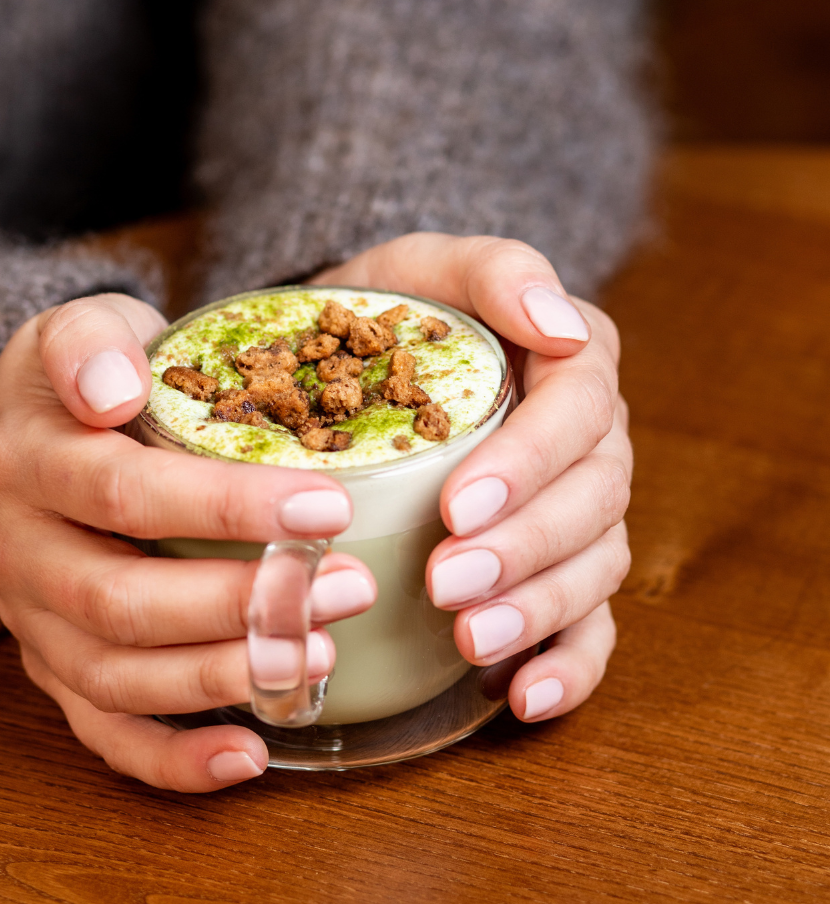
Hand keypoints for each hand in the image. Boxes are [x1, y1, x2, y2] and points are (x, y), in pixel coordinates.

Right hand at [0, 293, 375, 791]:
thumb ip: (88, 342)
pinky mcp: (54, 665)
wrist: (42, 426)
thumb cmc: (91, 376)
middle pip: (122, 600)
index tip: (331, 508)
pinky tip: (249, 755)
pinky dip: (172, 757)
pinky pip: (102, 728)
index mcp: (29, 463)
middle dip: (241, 603)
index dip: (226, 508)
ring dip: (222, 676)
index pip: (125, 493)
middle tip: (347, 589)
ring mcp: (33, 619)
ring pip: (116, 675)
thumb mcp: (82, 328)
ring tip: (318, 657)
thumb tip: (112, 389)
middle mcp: (19, 551)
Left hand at [315, 233, 630, 722]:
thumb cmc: (395, 312)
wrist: (368, 357)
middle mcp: (590, 441)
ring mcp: (579, 508)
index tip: (458, 505)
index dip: (529, 465)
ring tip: (471, 639)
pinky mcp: (556, 565)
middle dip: (524, 548)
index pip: (577, 413)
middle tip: (446, 582)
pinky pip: (590, 622)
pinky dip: (568, 664)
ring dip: (539, 609)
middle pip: (593, 500)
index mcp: (573, 364)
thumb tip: (558, 327)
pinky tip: (522, 696)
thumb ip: (493, 273)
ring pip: (594, 567)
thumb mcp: (426, 265)